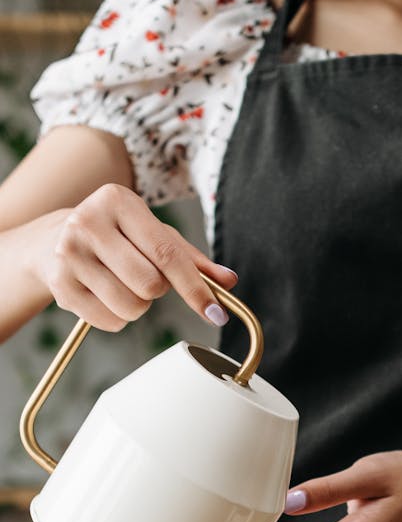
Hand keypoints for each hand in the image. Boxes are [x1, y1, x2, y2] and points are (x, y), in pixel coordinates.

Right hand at [31, 184, 237, 330]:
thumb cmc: (116, 237)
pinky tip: (103, 294)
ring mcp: (69, 253)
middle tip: (142, 276)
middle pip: (150, 285)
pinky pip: (109, 320)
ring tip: (121, 284)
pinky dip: (117, 318)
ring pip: (131, 306)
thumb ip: (192, 259)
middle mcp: (88, 221)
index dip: (195, 289)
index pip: (167, 254)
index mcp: (118, 201)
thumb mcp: (153, 235)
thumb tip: (229, 281)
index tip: (216, 314)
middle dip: (157, 291)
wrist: (51, 240)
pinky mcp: (59, 284)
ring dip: (137, 306)